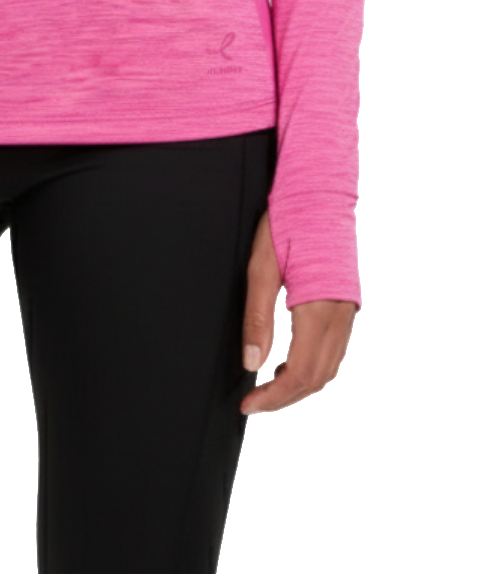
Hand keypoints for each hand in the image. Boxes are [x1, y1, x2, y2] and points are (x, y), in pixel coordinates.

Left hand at [239, 208, 356, 415]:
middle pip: (318, 378)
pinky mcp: (348, 305)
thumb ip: (257, 318)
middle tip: (254, 402)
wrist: (320, 191)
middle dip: (286, 397)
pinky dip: (313, 367)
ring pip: (330, 368)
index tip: (249, 406)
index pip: (301, 374)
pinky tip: (288, 363)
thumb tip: (251, 364)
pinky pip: (334, 350)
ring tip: (267, 387)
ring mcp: (348, 311)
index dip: (275, 397)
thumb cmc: (287, 221)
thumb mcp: (261, 266)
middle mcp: (340, 316)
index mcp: (319, 309)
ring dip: (301, 385)